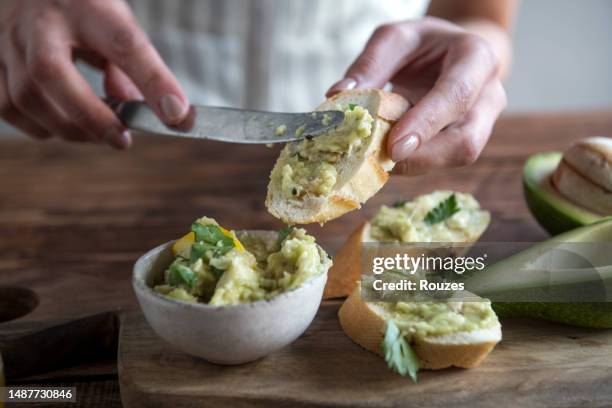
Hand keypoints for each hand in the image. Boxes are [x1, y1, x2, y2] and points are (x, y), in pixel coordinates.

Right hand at [0, 0, 188, 148]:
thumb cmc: (81, 9)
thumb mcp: (114, 23)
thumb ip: (130, 66)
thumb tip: (131, 110)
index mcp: (86, 6)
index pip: (124, 43)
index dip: (154, 82)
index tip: (178, 115)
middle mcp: (39, 21)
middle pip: (50, 72)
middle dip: (90, 116)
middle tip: (122, 140)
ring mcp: (6, 41)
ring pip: (25, 98)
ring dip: (69, 127)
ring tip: (100, 132)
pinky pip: (7, 108)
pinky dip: (40, 126)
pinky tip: (64, 123)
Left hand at [327, 17, 506, 174]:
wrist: (449, 53)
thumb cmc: (423, 44)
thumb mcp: (395, 38)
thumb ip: (369, 63)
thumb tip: (338, 95)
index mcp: (476, 58)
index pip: (456, 96)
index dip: (426, 123)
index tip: (394, 146)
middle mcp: (488, 95)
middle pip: (465, 140)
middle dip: (422, 157)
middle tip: (380, 160)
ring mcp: (482, 123)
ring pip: (457, 156)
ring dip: (415, 164)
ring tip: (378, 157)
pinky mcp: (465, 142)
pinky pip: (442, 161)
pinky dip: (412, 164)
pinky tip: (385, 157)